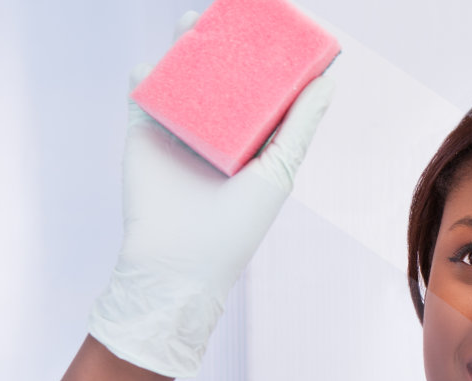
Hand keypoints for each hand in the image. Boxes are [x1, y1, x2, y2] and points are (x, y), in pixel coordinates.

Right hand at [89, 10, 336, 376]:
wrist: (180, 264)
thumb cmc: (238, 226)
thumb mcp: (278, 170)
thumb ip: (298, 125)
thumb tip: (329, 81)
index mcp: (248, 140)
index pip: (256, 89)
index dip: (260, 59)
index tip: (268, 26)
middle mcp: (213, 133)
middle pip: (215, 78)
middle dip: (217, 45)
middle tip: (222, 13)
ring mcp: (177, 135)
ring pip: (179, 82)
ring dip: (180, 52)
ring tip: (189, 24)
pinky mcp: (143, 140)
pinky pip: (143, 101)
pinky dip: (145, 80)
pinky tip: (152, 65)